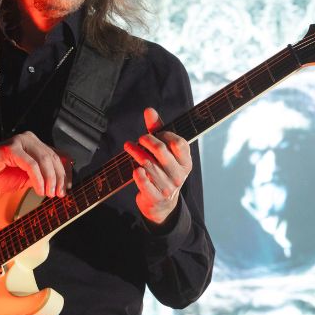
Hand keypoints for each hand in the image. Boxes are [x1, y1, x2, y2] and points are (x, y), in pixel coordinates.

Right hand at [0, 131, 68, 196]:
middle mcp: (28, 139)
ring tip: (48, 193)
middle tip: (58, 194)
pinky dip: (37, 178)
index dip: (65, 173)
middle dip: (58, 178)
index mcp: (34, 144)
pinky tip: (39, 189)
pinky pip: (31, 164)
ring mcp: (19, 141)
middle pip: (52, 157)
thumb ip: (42, 177)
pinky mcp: (11, 148)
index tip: (66, 189)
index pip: (57, 156)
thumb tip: (60, 186)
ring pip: (44, 160)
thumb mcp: (26, 178)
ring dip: (49, 179)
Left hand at [124, 107, 191, 225]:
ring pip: (147, 163)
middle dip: (146, 140)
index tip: (155, 133)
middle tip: (140, 138)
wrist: (161, 204)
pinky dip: (136, 172)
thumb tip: (149, 110)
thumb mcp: (165, 153)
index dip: (164, 134)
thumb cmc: (163, 171)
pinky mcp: (155, 196)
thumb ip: (158, 131)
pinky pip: (142, 180)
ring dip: (135, 152)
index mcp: (186, 162)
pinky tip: (134, 168)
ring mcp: (167, 187)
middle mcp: (179, 175)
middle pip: (160, 150)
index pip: (178, 143)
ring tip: (128, 146)